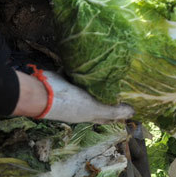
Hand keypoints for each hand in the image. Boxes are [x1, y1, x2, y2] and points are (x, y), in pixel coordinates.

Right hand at [14, 69, 134, 122]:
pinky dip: (83, 68)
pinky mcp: (66, 78)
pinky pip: (77, 72)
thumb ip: (112, 111)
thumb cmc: (69, 104)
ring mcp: (73, 91)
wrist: (42, 92)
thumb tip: (133, 113)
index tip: (131, 108)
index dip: (118, 114)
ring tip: (114, 70)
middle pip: (99, 99)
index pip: (107, 116)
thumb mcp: (94, 109)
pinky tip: (94, 60)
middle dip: (111, 94)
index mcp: (89, 112)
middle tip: (126, 85)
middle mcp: (81, 103)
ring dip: (99, 79)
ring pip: (89, 85)